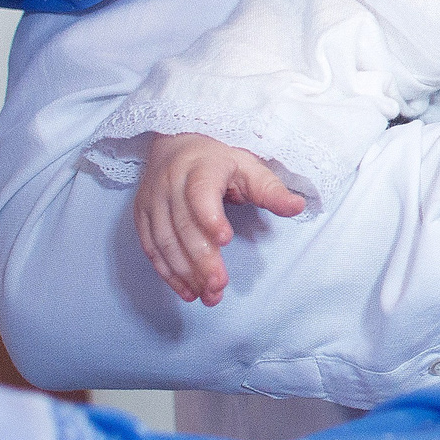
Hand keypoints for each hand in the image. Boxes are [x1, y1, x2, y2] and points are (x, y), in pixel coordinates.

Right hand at [132, 132, 306, 305]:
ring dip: (186, 272)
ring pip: (165, 241)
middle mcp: (171, 183)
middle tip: (219, 285)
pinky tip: (188, 290)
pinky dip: (169, 273)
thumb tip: (297, 206)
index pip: (200, 193)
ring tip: (209, 295)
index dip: (209, 217)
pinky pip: (151, 249)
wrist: (176, 144)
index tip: (225, 240)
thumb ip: (270, 189)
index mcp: (201, 166)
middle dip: (201, 259)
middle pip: (183, 225)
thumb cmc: (219, 160)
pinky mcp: (142, 216)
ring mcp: (153, 200)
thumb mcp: (248, 167)